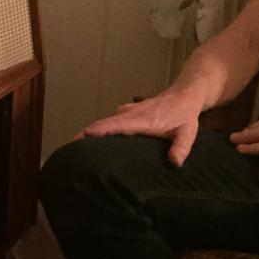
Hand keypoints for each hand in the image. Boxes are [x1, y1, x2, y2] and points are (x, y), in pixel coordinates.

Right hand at [80, 88, 203, 166]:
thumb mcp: (188, 132)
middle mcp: (130, 114)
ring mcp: (127, 112)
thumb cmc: (184, 115)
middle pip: (103, 123)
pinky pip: (110, 121)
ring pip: (105, 122)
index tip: (83, 137)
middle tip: (70, 149)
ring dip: (92, 133)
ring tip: (77, 148)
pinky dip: (100, 130)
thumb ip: (181, 148)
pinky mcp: (125, 113)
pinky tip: (93, 140)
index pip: (117, 125)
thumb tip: (174, 163)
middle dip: (86, 134)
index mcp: (142, 119)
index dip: (100, 131)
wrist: (184, 94)